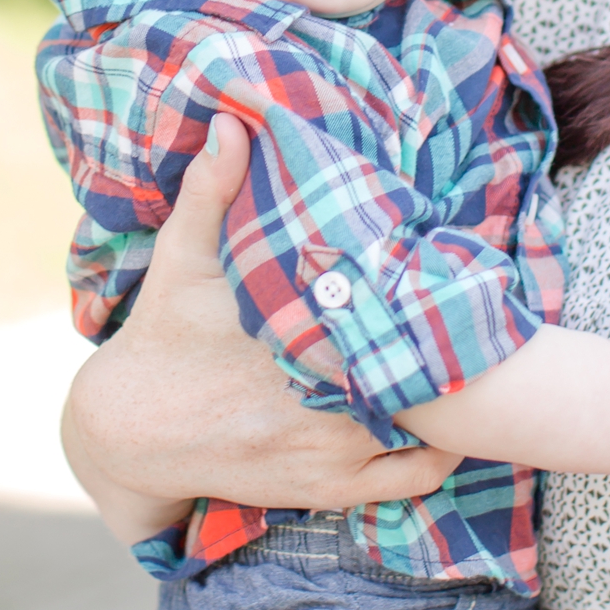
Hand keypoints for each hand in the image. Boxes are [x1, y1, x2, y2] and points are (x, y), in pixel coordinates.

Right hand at [61, 113, 460, 521]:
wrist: (128, 430)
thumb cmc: (164, 332)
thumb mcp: (182, 257)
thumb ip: (211, 189)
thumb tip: (232, 119)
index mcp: (293, 338)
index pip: (393, 318)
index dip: (435, 299)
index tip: (458, 274)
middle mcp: (317, 399)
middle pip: (424, 377)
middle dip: (454, 349)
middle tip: (481, 315)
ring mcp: (329, 452)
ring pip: (431, 430)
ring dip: (454, 401)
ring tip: (474, 363)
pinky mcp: (330, 489)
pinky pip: (414, 477)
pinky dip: (439, 452)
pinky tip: (446, 417)